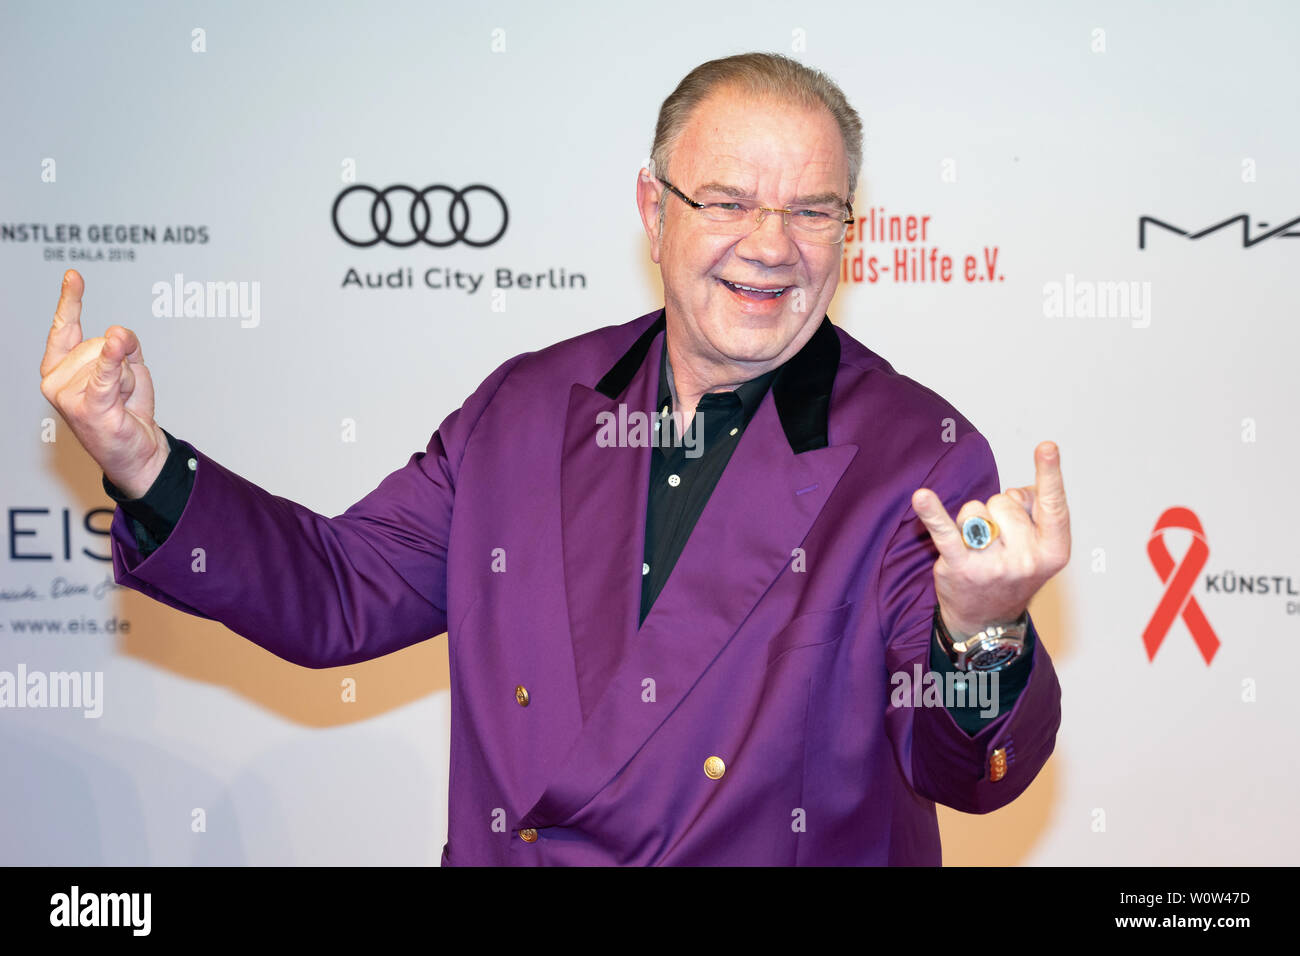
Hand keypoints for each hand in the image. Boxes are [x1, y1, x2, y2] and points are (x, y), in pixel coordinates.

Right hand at [39, 269, 168, 498]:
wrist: (138, 453)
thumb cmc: (128, 411)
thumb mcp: (130, 368)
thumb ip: (125, 345)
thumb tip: (118, 334)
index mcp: (60, 368)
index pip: (64, 328)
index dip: (70, 301)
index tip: (73, 276)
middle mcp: (56, 380)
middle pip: (100, 343)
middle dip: (123, 364)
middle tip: (121, 393)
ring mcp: (68, 396)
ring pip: (111, 360)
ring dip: (128, 379)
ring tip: (122, 403)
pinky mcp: (88, 408)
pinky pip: (105, 375)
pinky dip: (111, 362)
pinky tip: (117, 346)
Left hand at [911, 441, 1070, 638]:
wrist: (987, 620)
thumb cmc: (1013, 571)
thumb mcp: (1039, 546)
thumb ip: (1035, 510)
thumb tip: (1017, 492)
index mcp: (1053, 551)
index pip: (1053, 505)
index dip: (1050, 474)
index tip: (1046, 446)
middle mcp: (1026, 560)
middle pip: (1004, 501)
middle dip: (998, 511)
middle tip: (999, 541)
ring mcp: (993, 565)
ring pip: (976, 509)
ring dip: (972, 520)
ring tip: (978, 547)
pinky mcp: (961, 567)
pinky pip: (945, 532)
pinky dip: (932, 513)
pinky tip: (921, 498)